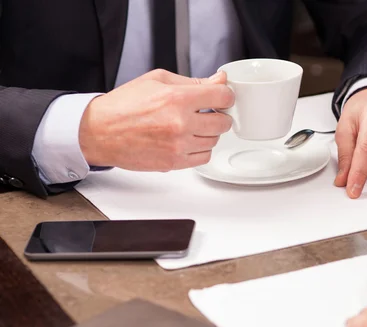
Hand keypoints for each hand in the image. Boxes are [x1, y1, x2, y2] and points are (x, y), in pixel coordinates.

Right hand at [79, 69, 233, 170]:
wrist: (100, 132)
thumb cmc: (124, 105)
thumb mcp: (157, 80)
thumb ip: (193, 82)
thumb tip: (219, 80)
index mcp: (177, 99)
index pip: (223, 96)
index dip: (225, 95)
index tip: (221, 97)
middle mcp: (180, 124)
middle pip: (224, 122)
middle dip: (218, 115)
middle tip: (206, 112)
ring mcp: (178, 146)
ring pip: (214, 141)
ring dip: (208, 133)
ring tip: (191, 126)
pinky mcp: (174, 163)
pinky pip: (203, 157)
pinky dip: (200, 149)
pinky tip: (187, 140)